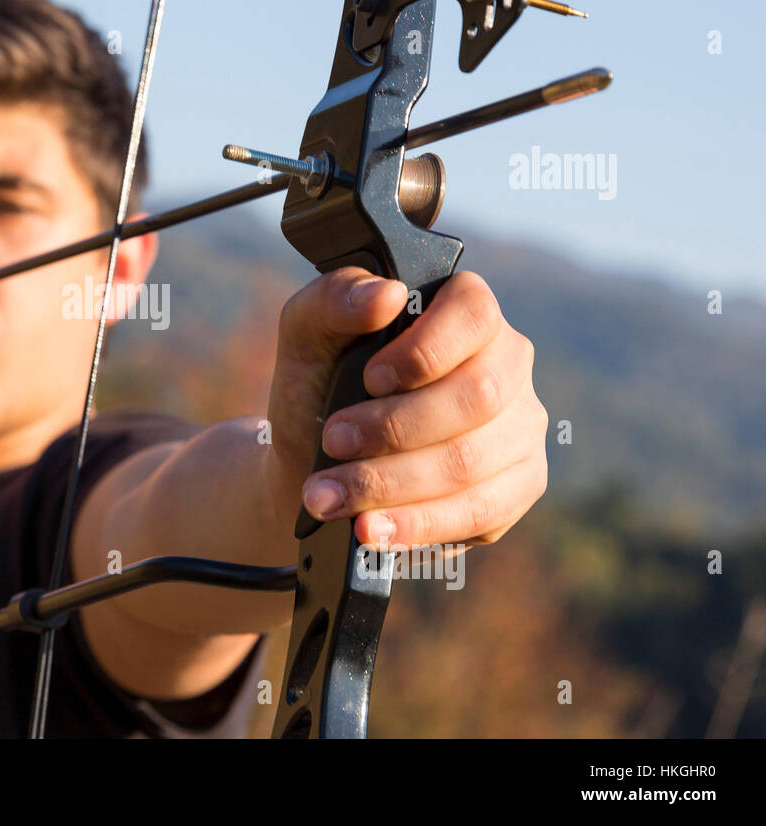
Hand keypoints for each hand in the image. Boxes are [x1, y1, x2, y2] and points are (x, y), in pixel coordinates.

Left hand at [263, 268, 547, 551]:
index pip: (475, 313)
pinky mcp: (518, 487)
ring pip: (472, 463)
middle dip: (395, 428)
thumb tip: (386, 295)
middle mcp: (507, 365)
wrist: (314, 463)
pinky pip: (482, 513)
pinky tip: (370, 530)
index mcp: (465, 313)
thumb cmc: (318, 386)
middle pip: (477, 397)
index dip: (425, 350)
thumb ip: (336, 299)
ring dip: (391, 485)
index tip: (370, 380)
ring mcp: (520, 428)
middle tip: (333, 442)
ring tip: (329, 497)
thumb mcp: (306, 334)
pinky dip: (417, 524)